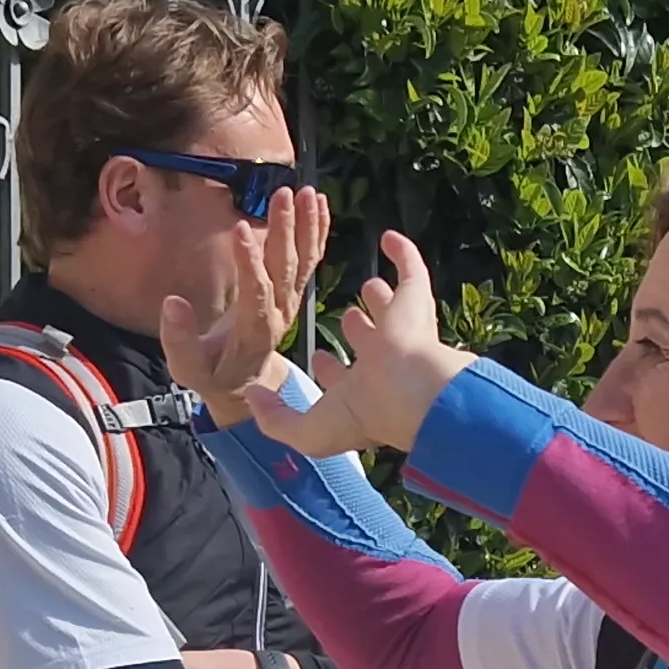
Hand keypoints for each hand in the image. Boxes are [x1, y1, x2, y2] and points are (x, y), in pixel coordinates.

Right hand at [156, 182, 332, 418]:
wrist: (242, 384)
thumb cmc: (212, 374)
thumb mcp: (188, 368)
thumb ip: (178, 339)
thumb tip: (171, 303)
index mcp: (254, 330)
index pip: (256, 291)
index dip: (249, 261)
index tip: (241, 228)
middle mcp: (279, 313)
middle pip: (285, 268)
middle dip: (285, 230)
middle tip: (284, 195)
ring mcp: (290, 302)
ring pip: (302, 260)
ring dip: (305, 225)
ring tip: (306, 192)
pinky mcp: (292, 292)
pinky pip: (309, 260)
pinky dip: (316, 231)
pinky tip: (319, 204)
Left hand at [221, 228, 476, 462]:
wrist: (408, 391)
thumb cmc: (365, 412)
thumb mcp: (309, 430)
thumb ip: (275, 418)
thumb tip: (253, 395)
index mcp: (360, 392)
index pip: (342, 378)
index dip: (329, 369)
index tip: (317, 358)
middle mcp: (383, 362)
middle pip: (368, 340)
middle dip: (357, 329)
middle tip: (346, 316)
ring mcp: (400, 330)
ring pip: (389, 309)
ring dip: (378, 296)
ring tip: (368, 284)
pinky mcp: (414, 301)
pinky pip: (411, 269)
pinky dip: (402, 253)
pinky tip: (389, 238)